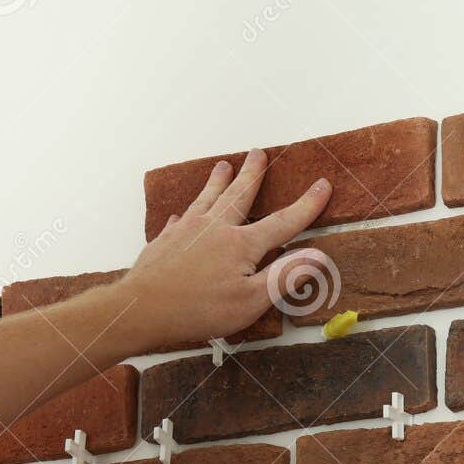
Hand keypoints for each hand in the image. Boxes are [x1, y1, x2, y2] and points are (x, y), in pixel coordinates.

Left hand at [118, 148, 332, 347]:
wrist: (141, 309)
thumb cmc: (200, 309)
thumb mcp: (252, 300)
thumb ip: (286, 276)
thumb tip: (318, 255)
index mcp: (241, 244)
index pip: (282, 222)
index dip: (306, 206)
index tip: (322, 186)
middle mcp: (214, 229)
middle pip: (239, 196)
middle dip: (252, 174)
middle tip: (258, 154)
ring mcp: (186, 232)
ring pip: (207, 199)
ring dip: (218, 182)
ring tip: (223, 166)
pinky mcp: (164, 242)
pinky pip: (178, 221)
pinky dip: (185, 215)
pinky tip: (182, 215)